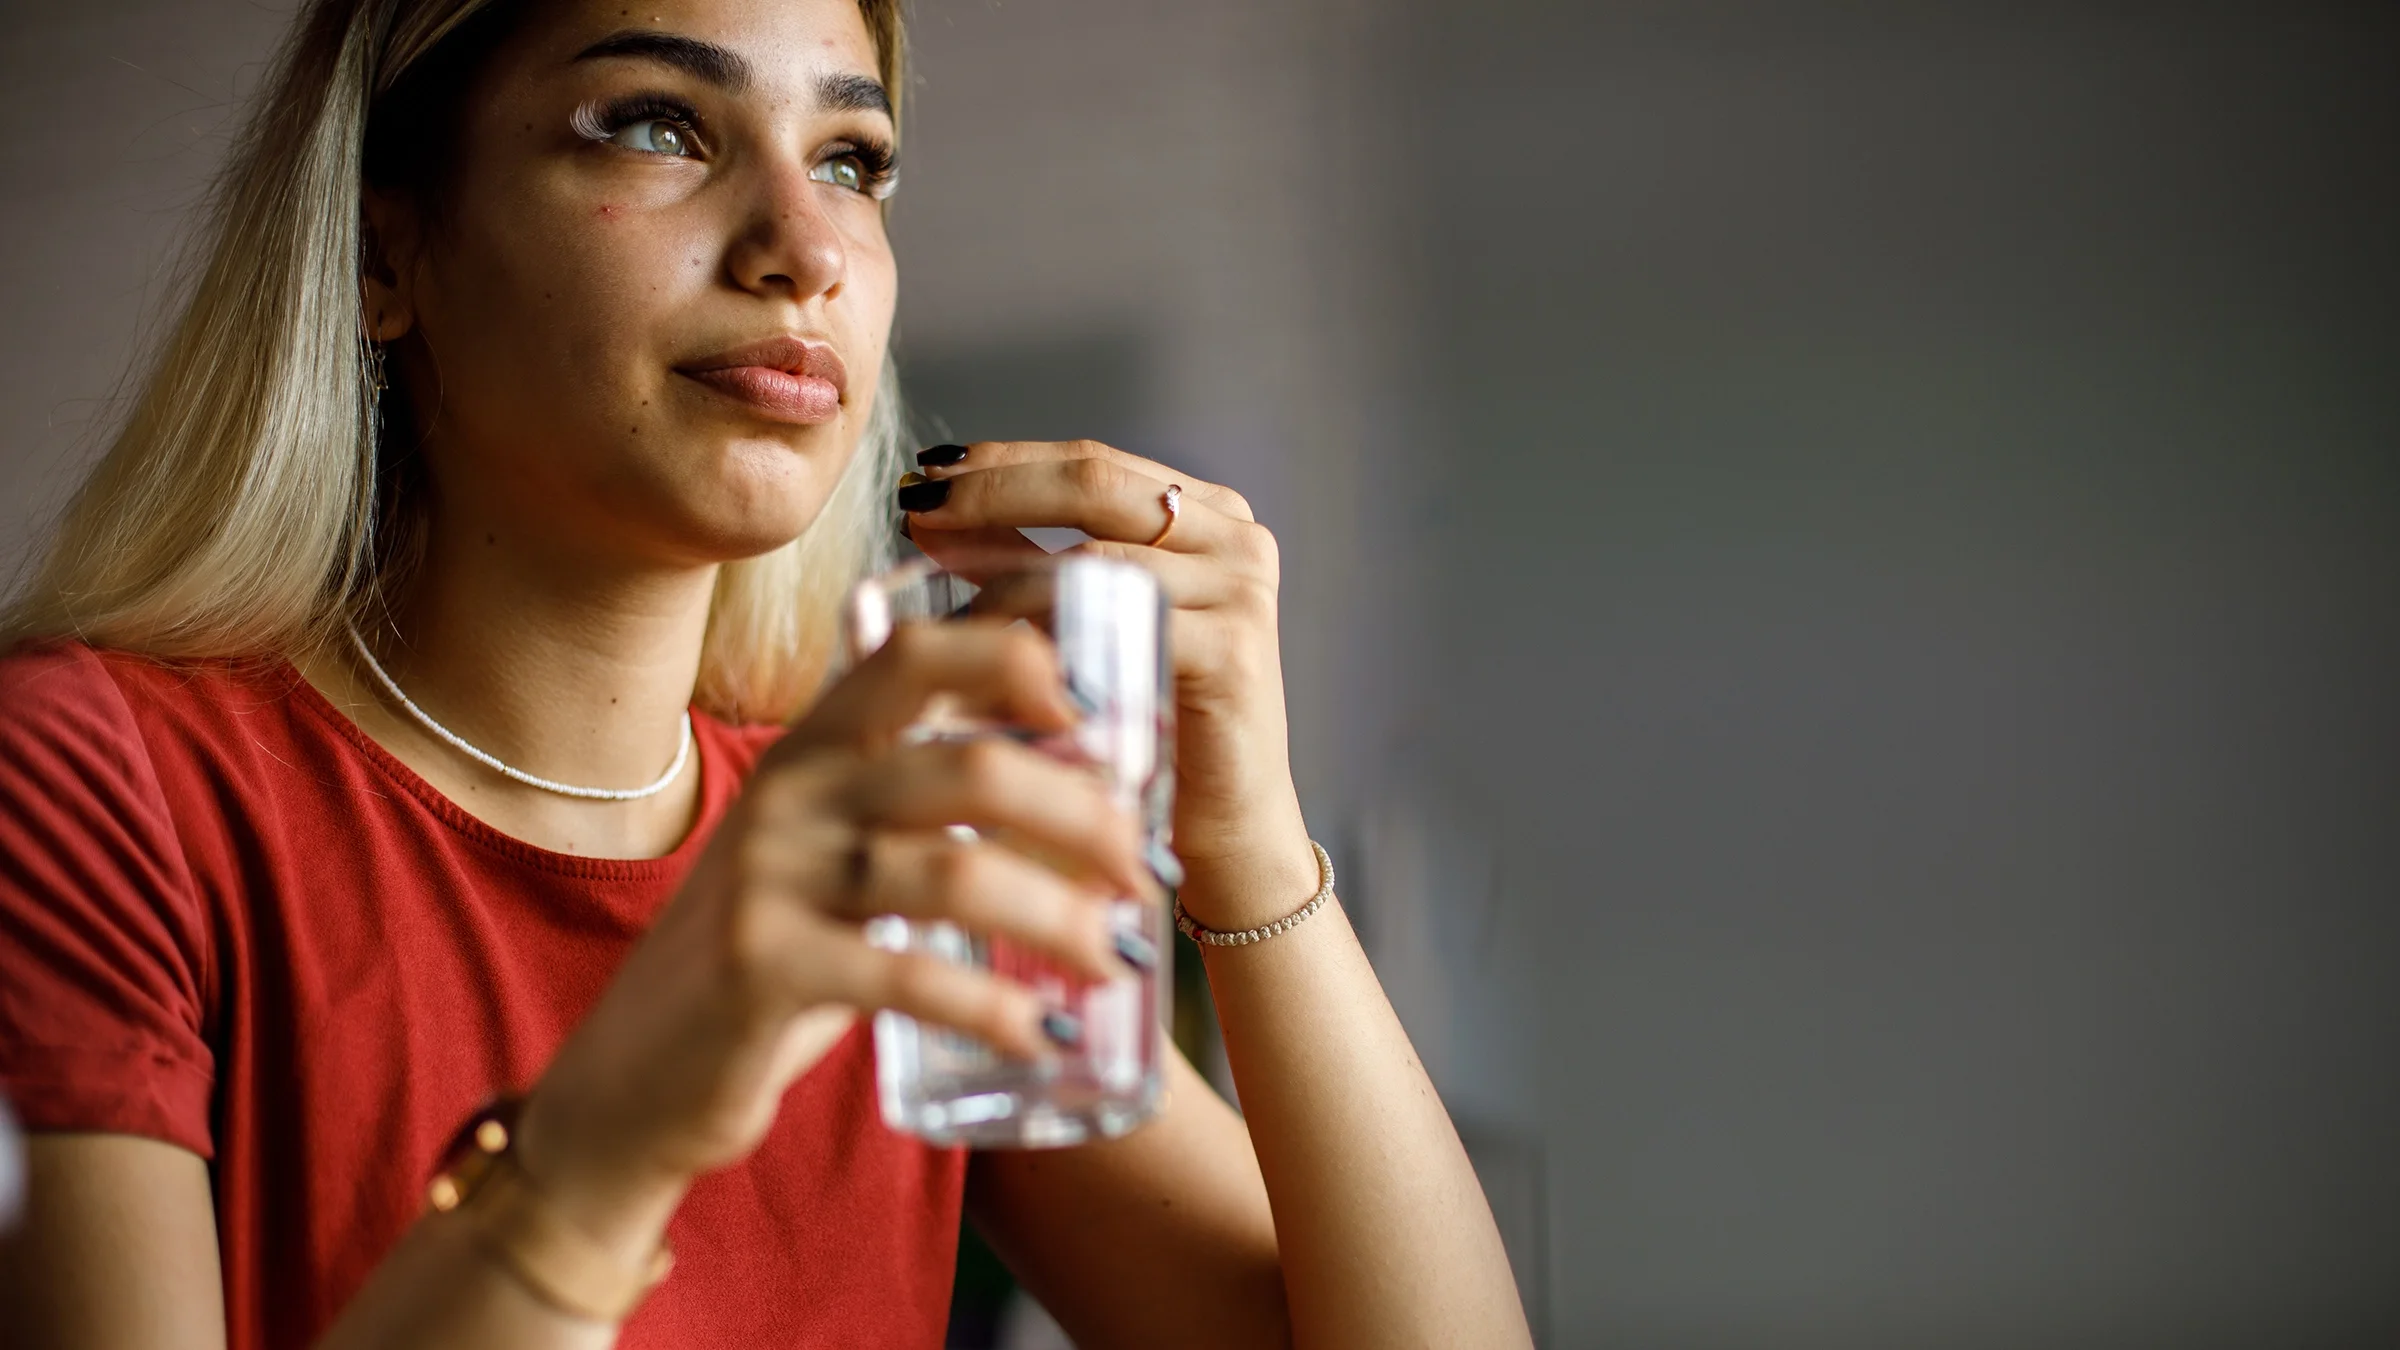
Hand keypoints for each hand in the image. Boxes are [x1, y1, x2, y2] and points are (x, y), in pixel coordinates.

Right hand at [512, 621, 1154, 1246]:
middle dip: (1080, 816)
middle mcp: (789, 792)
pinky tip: (1044, 1034)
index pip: (918, 655)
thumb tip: (1084, 789)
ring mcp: (769, 877)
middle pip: (967, 768)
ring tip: (1119, 959)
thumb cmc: (770, 958)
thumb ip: (918, 808)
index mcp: (812, 748)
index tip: (1098, 713)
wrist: (637, 1077)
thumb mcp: (832, 856)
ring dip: (1059, 918)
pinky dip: (995, 1007)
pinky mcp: (761, 967)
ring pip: (953, 872)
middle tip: (1143, 869)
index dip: (1017, 660)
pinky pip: (909, 974)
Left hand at [902, 441, 1318, 924]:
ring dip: (1001, 575)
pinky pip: (1115, 622)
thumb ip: (1030, 564)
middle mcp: (1234, 537)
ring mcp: (1239, 590)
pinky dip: (1041, 633)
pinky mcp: (1231, 651)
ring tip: (933, 590)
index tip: (922, 475)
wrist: (1225, 837)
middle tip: (914, 504)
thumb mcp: (1088, 628)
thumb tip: (928, 514)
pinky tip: (985, 652)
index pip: (1089, 463)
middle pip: (1093, 482)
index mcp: (1207, 514)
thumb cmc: (1148, 730)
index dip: (1001, 463)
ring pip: (1093, 555)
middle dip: (991, 489)